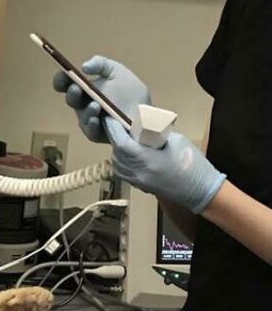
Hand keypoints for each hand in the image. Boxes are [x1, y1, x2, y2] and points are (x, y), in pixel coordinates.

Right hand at [53, 56, 150, 142]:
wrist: (146, 114)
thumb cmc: (130, 92)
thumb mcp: (117, 71)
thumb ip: (101, 64)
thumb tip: (84, 66)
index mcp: (85, 87)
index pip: (66, 84)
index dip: (61, 79)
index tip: (64, 74)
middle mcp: (84, 104)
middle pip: (71, 99)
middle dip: (72, 94)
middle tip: (77, 88)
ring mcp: (89, 120)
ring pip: (81, 116)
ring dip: (86, 110)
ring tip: (95, 105)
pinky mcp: (97, 134)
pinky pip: (91, 131)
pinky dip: (93, 125)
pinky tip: (97, 119)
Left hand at [105, 120, 225, 213]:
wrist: (201, 191)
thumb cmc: (193, 165)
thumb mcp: (176, 141)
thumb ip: (156, 135)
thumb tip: (142, 129)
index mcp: (147, 161)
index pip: (121, 143)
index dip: (113, 130)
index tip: (110, 118)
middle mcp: (139, 173)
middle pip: (116, 154)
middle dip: (114, 138)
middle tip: (117, 126)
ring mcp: (139, 182)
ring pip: (117, 165)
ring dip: (117, 151)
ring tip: (123, 139)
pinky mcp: (141, 187)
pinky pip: (123, 173)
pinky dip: (121, 162)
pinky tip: (128, 154)